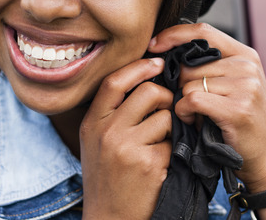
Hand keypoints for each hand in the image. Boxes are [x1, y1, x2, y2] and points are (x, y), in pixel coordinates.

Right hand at [79, 57, 172, 218]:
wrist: (109, 219)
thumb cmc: (107, 178)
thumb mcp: (96, 142)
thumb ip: (112, 113)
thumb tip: (145, 80)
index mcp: (92, 123)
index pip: (114, 81)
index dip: (138, 67)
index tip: (155, 63)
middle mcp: (106, 132)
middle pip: (148, 92)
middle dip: (165, 98)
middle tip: (167, 111)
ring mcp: (127, 148)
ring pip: (165, 117)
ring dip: (170, 129)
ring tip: (159, 146)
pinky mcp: (149, 164)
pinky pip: (173, 142)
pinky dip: (173, 151)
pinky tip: (161, 165)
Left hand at [148, 23, 265, 193]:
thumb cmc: (242, 122)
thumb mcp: (234, 85)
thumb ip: (210, 66)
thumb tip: (166, 52)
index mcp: (246, 54)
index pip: (202, 31)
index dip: (174, 35)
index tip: (154, 45)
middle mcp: (247, 65)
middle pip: (189, 63)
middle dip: (180, 85)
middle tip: (192, 106)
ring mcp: (245, 86)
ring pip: (188, 83)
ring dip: (184, 102)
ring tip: (198, 116)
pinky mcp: (237, 108)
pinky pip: (191, 99)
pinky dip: (184, 112)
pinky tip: (193, 121)